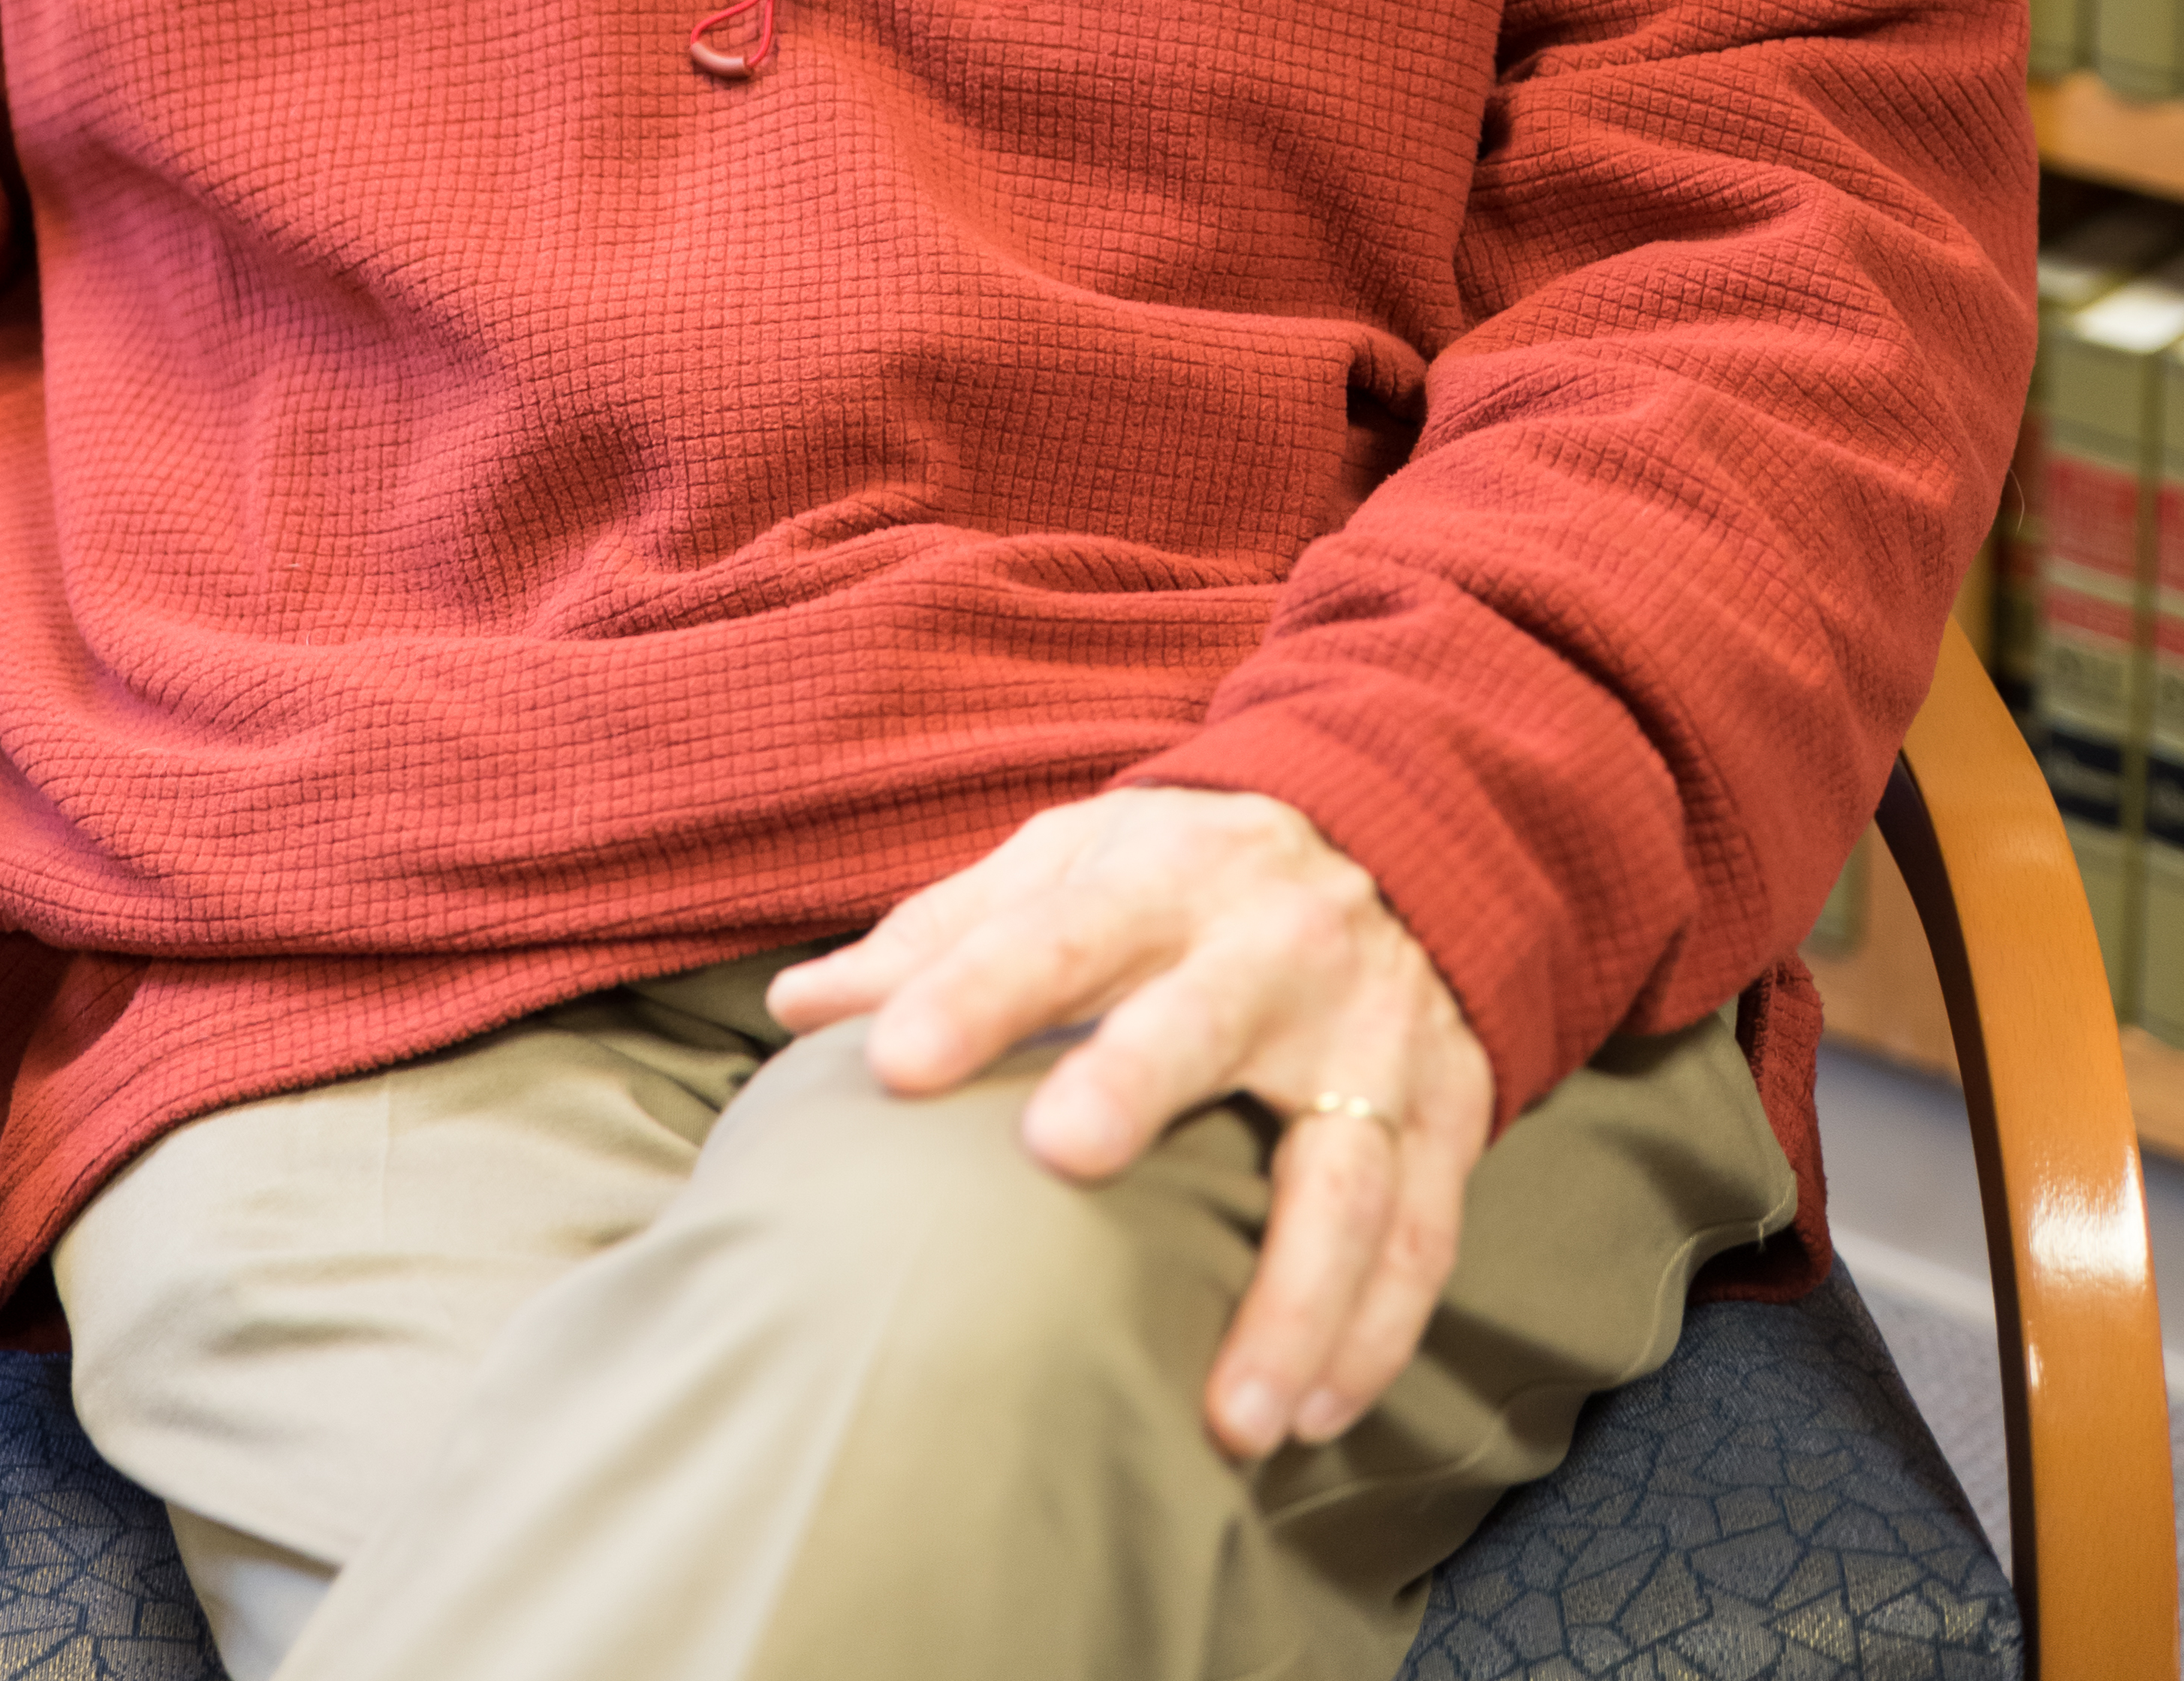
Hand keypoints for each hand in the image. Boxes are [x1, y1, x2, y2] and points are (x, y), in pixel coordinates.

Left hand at [769, 786, 1492, 1464]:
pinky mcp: (1444, 1108)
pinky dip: (1377, 1327)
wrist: (1403, 824)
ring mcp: (1370, 1036)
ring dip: (1295, 1296)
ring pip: (1342, 1170)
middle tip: (1063, 1156)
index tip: (890, 1061)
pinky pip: (1422, 1230)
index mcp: (1166, 879)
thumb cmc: (1190, 870)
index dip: (974, 990)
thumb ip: (946, 934)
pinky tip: (1317, 1414)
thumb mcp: (1076, 860)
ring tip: (1235, 1418)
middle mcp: (1274, 950)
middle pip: (1204, 1021)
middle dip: (1137, 1079)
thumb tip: (798, 1005)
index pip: (1058, 930)